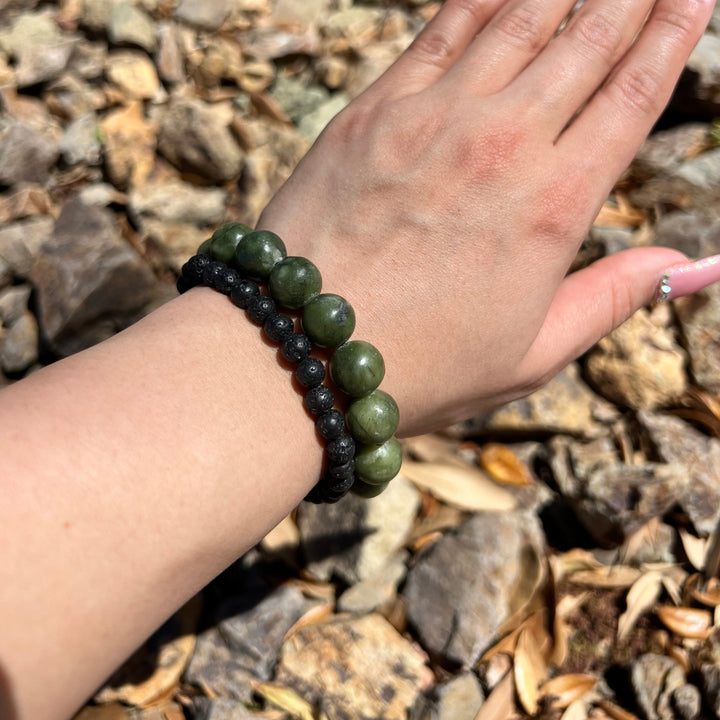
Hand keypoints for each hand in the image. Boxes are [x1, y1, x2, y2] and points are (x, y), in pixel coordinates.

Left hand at [259, 0, 713, 434]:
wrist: (304, 354)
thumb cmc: (419, 367)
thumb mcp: (531, 356)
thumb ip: (610, 300)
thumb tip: (691, 266)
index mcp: (554, 207)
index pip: (634, 94)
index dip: (674, 33)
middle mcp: (505, 145)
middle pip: (588, 40)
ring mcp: (436, 118)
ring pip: (522, 17)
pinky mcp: (374, 110)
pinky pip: (442, 28)